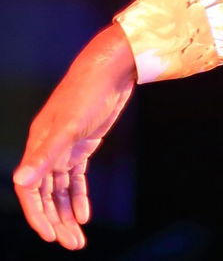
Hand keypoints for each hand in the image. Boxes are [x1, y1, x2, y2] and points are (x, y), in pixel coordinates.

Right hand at [12, 24, 135, 249]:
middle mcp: (47, 151)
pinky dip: (79, 197)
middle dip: (56, 221)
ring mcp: (65, 149)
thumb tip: (21, 180)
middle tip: (71, 244)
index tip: (51, 235)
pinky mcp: (82, 145)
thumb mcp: (68, 126)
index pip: (30, 190)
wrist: (110, 70)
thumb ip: (46, 154)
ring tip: (78, 237)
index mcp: (38, 147)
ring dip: (67, 214)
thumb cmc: (86, 93)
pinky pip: (76, 178)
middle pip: (46, 195)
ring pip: (61, 190)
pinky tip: (85, 215)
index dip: (37, 214)